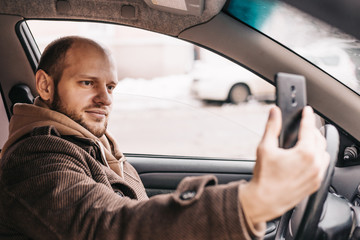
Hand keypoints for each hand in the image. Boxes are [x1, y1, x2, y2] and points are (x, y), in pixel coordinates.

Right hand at [240, 106, 329, 224]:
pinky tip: (308, 157)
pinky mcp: (315, 184)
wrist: (264, 200)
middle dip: (312, 130)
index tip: (307, 111)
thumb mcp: (265, 147)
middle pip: (319, 139)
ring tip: (307, 141)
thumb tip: (274, 112)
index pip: (309, 128)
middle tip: (304, 125)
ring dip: (317, 144)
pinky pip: (323, 166)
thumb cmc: (264, 177)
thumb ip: (272, 127)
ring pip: (324, 153)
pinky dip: (318, 158)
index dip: (307, 117)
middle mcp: (315, 164)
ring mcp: (317, 175)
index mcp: (304, 153)